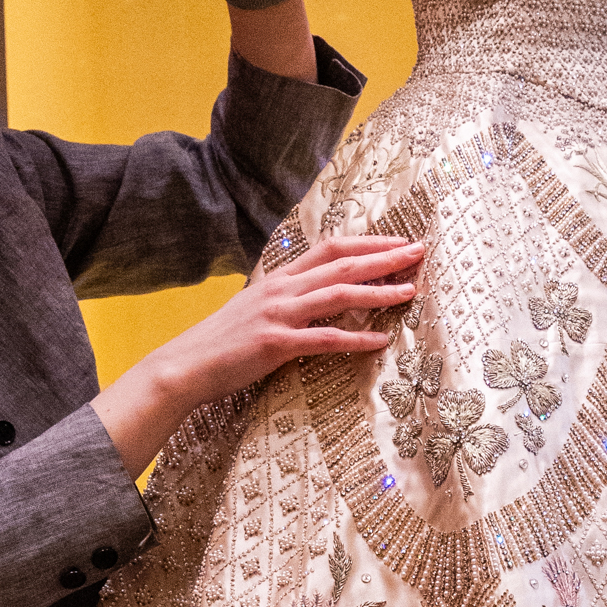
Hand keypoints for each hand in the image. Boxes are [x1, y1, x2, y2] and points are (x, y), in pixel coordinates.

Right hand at [92, 236, 426, 475]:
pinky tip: (380, 341)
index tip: (399, 241)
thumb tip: (317, 295)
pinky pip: (324, 340)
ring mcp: (279, 315)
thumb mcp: (257, 308)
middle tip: (419, 252)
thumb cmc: (224, 342)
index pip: (331, 249)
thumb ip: (287, 298)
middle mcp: (282, 289)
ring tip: (410, 291)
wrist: (187, 364)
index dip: (368, 243)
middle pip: (343, 264)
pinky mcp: (276, 345)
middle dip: (385, 257)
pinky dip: (355, 339)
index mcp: (280, 278)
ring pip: (338, 295)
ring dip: (378, 292)